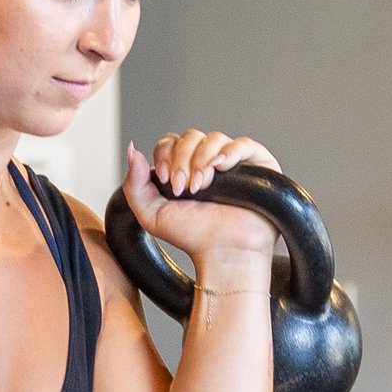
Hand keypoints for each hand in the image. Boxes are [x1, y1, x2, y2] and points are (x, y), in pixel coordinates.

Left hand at [126, 132, 280, 285]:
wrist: (224, 254)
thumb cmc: (194, 239)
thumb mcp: (151, 215)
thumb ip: (135, 184)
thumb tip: (132, 149)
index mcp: (184, 169)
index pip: (170, 143)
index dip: (165, 156)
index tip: (166, 181)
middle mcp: (209, 162)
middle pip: (190, 137)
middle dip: (182, 160)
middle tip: (184, 188)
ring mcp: (234, 163)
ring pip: (213, 138)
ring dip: (202, 160)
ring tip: (202, 187)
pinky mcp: (259, 166)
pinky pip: (245, 144)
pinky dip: (230, 151)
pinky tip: (221, 167)